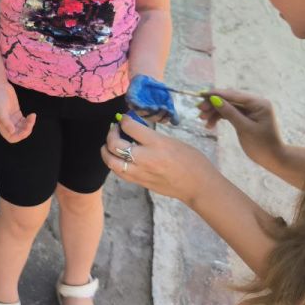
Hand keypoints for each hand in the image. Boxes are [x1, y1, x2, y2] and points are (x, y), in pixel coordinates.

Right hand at [0, 83, 35, 142]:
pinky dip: (29, 120)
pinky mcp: (17, 113)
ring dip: (29, 124)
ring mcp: (12, 119)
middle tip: (31, 120)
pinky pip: (25, 121)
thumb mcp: (0, 109)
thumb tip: (12, 132)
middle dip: (27, 129)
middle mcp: (7, 124)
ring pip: (23, 127)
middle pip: (19, 133)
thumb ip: (5, 121)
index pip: (12, 137)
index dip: (19, 136)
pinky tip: (32, 114)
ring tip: (33, 116)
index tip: (26, 129)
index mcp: (1, 125)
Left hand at [101, 115, 215, 205]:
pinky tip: (117, 158)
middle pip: (115, 144)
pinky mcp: (140, 183)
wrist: (198, 186)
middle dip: (110, 133)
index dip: (124, 120)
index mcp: (157, 143)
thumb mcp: (173, 141)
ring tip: (108, 144)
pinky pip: (119, 172)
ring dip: (106, 150)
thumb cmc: (192, 161)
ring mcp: (141, 172)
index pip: (130, 127)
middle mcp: (145, 158)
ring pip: (111, 161)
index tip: (125, 118)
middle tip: (115, 129)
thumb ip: (152, 136)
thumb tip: (135, 130)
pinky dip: (113, 163)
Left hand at [126, 74, 178, 125]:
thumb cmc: (157, 90)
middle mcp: (145, 113)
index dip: (166, 117)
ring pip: (141, 113)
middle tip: (164, 108)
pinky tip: (144, 105)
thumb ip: (170, 109)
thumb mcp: (166, 99)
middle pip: (151, 118)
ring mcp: (136, 107)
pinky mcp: (130, 99)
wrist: (146, 78)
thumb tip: (176, 123)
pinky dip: (138, 105)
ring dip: (148, 111)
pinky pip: (133, 104)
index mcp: (155, 114)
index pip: (161, 119)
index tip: (171, 112)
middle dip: (158, 114)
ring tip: (154, 108)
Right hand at [198, 89, 285, 167]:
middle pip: (229, 98)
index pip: (234, 94)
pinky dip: (220, 117)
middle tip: (199, 110)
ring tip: (203, 120)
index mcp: (259, 103)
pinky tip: (210, 124)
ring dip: (215, 112)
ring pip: (228, 106)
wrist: (274, 159)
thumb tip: (214, 99)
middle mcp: (255, 103)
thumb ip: (230, 113)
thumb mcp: (244, 128)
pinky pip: (230, 113)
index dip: (216, 94)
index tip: (201, 94)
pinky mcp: (247, 117)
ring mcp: (251, 110)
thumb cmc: (262, 145)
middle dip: (213, 104)